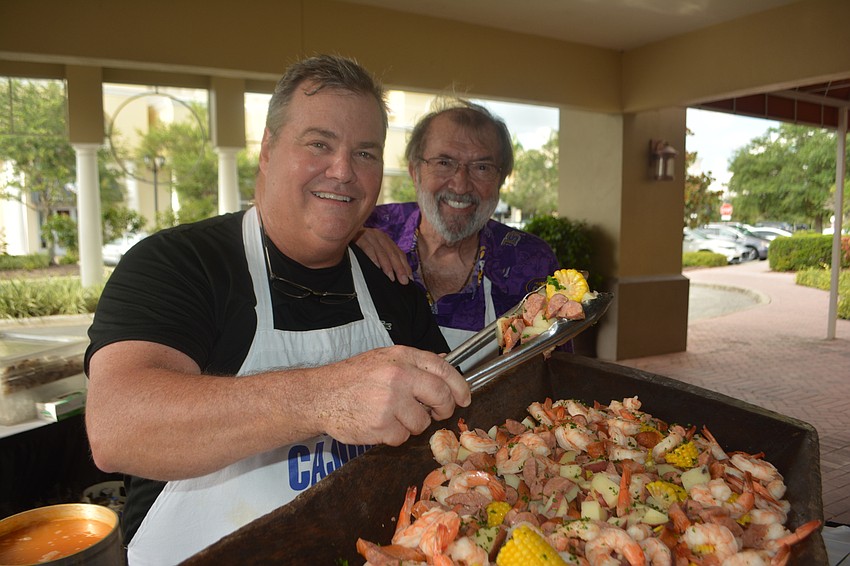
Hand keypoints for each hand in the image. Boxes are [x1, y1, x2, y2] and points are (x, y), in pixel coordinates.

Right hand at [318, 346, 470, 446]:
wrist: (320, 395)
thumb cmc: (350, 378)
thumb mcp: (383, 359)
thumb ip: (413, 363)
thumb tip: (444, 363)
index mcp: (402, 357)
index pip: (443, 368)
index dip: (459, 385)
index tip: (464, 398)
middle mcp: (399, 376)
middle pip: (441, 397)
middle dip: (443, 410)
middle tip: (436, 413)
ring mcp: (391, 401)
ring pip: (422, 422)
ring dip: (412, 425)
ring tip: (392, 415)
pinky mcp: (382, 425)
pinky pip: (402, 437)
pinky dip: (394, 436)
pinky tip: (379, 425)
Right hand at [355, 228, 412, 283]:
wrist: (341, 231)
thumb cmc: (358, 245)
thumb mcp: (374, 248)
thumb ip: (384, 257)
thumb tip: (396, 274)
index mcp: (385, 239)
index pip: (398, 253)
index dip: (405, 265)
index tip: (409, 277)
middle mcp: (379, 236)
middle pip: (392, 253)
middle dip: (399, 268)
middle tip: (403, 280)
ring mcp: (369, 236)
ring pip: (382, 252)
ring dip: (387, 266)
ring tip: (391, 277)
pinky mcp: (358, 238)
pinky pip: (368, 248)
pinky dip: (373, 258)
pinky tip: (376, 267)